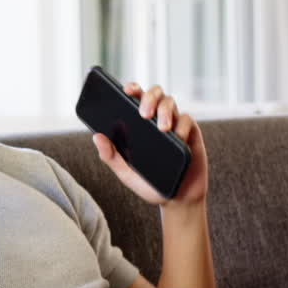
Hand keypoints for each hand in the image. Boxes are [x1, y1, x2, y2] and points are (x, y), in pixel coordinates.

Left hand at [92, 82, 208, 207]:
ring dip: (165, 111)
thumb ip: (110, 156)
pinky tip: (177, 137)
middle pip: (155, 93)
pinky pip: (187, 119)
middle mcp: (157, 118)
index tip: (127, 90)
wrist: (176, 199)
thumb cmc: (149, 184)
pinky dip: (181, 126)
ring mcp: (175, 124)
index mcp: (139, 124)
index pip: (136, 98)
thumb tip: (96, 137)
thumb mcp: (126, 172)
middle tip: (144, 113)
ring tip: (161, 128)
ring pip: (171, 102)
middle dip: (149, 97)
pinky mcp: (191, 133)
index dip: (132, 88)